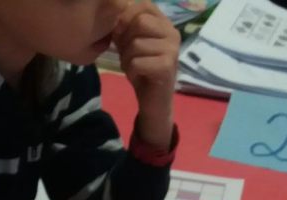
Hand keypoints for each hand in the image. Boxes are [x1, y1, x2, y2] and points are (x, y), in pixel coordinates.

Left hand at [113, 1, 178, 149]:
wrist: (154, 102)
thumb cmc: (143, 70)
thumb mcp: (132, 43)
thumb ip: (126, 26)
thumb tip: (114, 14)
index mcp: (165, 23)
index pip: (143, 4)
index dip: (126, 17)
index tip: (121, 35)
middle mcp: (172, 33)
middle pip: (138, 22)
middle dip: (125, 40)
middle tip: (128, 55)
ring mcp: (172, 49)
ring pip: (136, 43)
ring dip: (127, 58)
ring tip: (133, 67)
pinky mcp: (167, 66)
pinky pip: (137, 62)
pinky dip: (131, 70)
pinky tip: (138, 76)